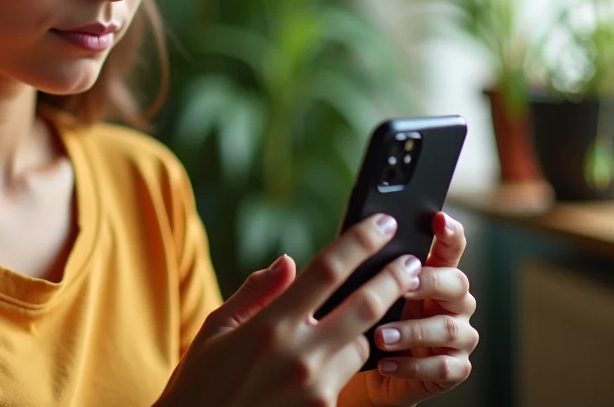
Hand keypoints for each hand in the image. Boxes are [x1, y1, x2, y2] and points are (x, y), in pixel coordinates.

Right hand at [157, 214, 420, 406]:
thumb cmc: (201, 384)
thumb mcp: (215, 330)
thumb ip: (256, 292)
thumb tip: (290, 263)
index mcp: (270, 326)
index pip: (327, 271)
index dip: (360, 242)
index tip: (382, 224)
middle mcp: (299, 355)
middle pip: (365, 306)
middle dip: (395, 279)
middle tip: (413, 263)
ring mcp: (317, 389)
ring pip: (362, 344)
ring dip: (361, 329)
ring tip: (346, 324)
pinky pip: (347, 377)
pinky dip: (342, 362)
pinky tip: (322, 362)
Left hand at [355, 213, 478, 406]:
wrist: (368, 374)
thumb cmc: (368, 323)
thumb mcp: (366, 291)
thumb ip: (369, 269)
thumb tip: (350, 242)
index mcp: (435, 275)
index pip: (451, 248)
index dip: (450, 233)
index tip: (438, 219)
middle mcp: (455, 303)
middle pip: (457, 283)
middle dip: (429, 282)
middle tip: (401, 285)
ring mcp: (459, 337)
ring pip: (449, 328)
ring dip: (413, 330)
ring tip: (380, 336)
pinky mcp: (455, 370)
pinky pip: (442, 367)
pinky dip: (412, 366)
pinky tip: (386, 364)